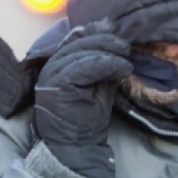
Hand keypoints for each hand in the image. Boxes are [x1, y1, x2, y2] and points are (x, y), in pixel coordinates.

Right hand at [34, 21, 131, 177]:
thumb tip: (114, 35)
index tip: (114, 29)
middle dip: (104, 40)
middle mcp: (50, 67)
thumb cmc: (87, 118)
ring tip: (126, 58)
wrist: (76, 148)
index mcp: (57, 65)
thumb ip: (102, 61)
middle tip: (125, 46)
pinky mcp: (58, 86)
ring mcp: (51, 76)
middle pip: (77, 42)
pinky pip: (84, 67)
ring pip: (81, 53)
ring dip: (108, 51)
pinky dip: (106, 64)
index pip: (73, 39)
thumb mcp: (98, 83)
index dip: (94, 31)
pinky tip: (122, 67)